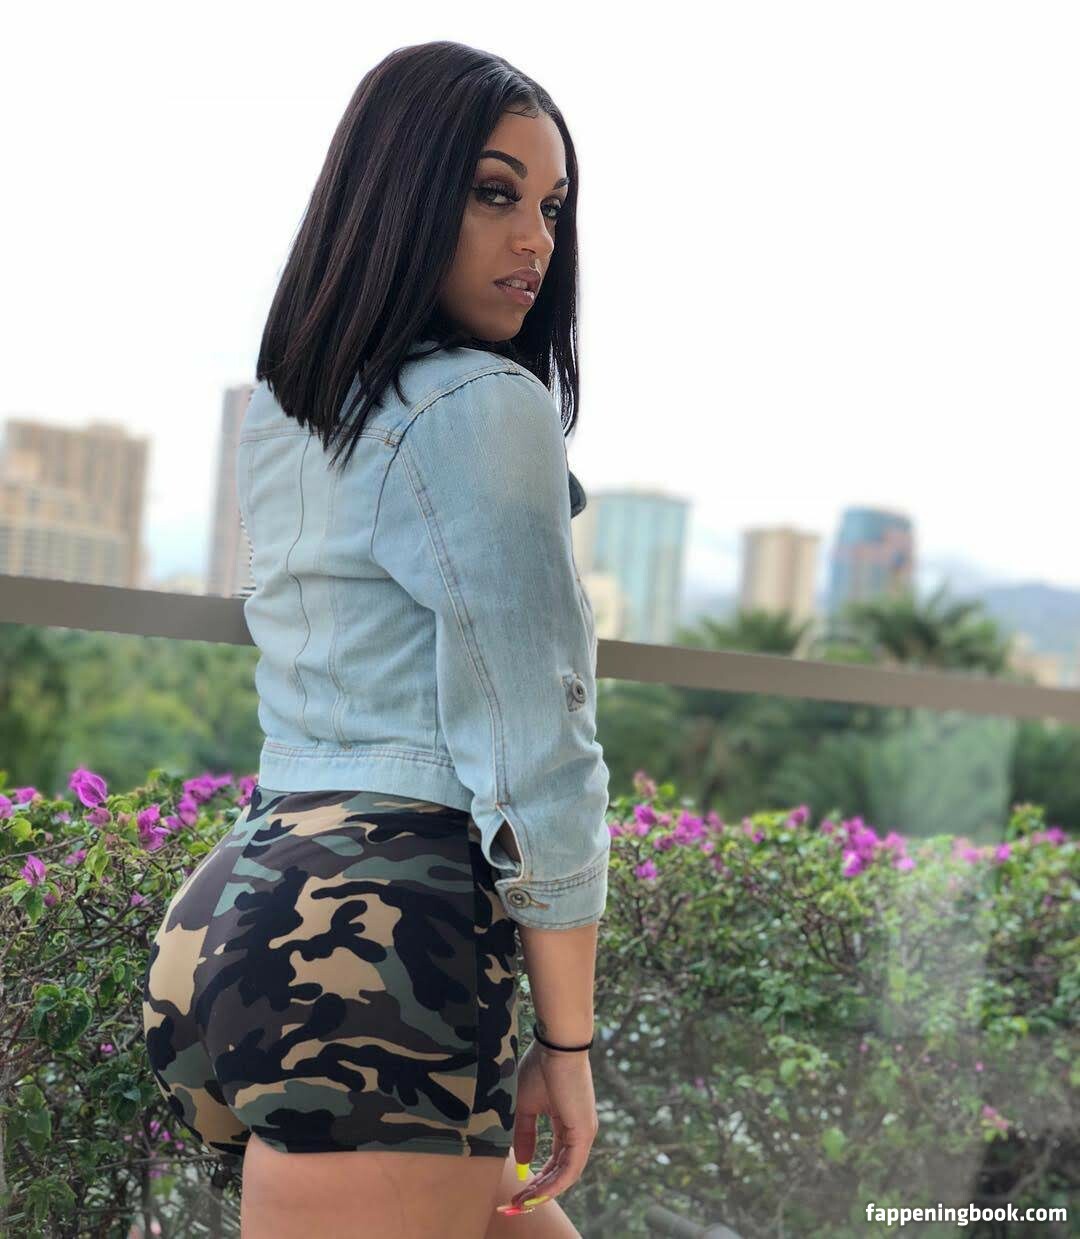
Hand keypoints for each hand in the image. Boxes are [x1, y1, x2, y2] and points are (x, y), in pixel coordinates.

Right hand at [506, 1035, 598, 1211]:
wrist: (557, 1046)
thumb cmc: (540, 1068)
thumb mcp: (525, 1106)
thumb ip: (525, 1134)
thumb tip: (524, 1163)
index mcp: (567, 1123)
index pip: (554, 1159)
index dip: (536, 1177)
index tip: (517, 1189)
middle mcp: (579, 1131)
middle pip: (560, 1171)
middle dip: (538, 1190)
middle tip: (517, 1204)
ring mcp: (584, 1133)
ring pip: (566, 1174)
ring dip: (544, 1191)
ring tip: (523, 1202)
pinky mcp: (585, 1133)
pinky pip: (570, 1168)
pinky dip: (554, 1184)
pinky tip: (538, 1193)